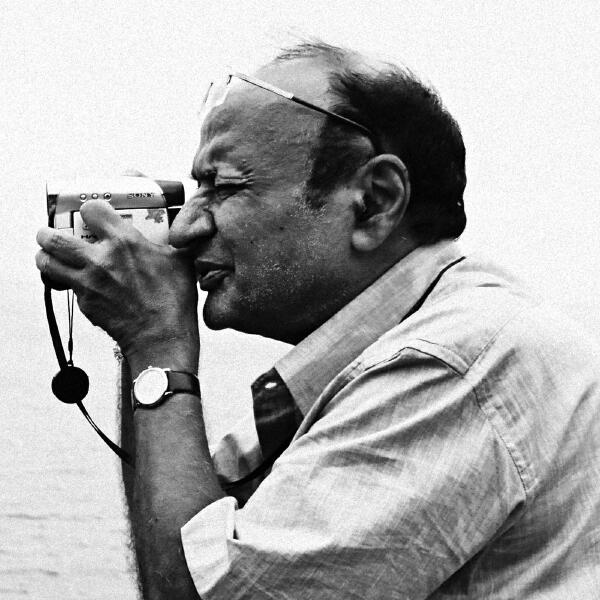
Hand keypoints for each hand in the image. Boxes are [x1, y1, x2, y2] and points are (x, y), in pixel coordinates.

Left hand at [36, 200, 198, 372]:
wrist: (162, 337)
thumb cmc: (173, 301)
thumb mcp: (179, 260)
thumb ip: (168, 241)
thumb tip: (174, 232)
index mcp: (125, 242)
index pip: (91, 210)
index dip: (90, 210)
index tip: (93, 215)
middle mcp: (100, 259)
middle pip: (53, 237)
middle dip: (49, 232)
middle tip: (53, 233)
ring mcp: (88, 283)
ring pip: (47, 262)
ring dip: (46, 256)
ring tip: (52, 255)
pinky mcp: (85, 303)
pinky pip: (66, 287)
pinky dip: (68, 282)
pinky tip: (79, 282)